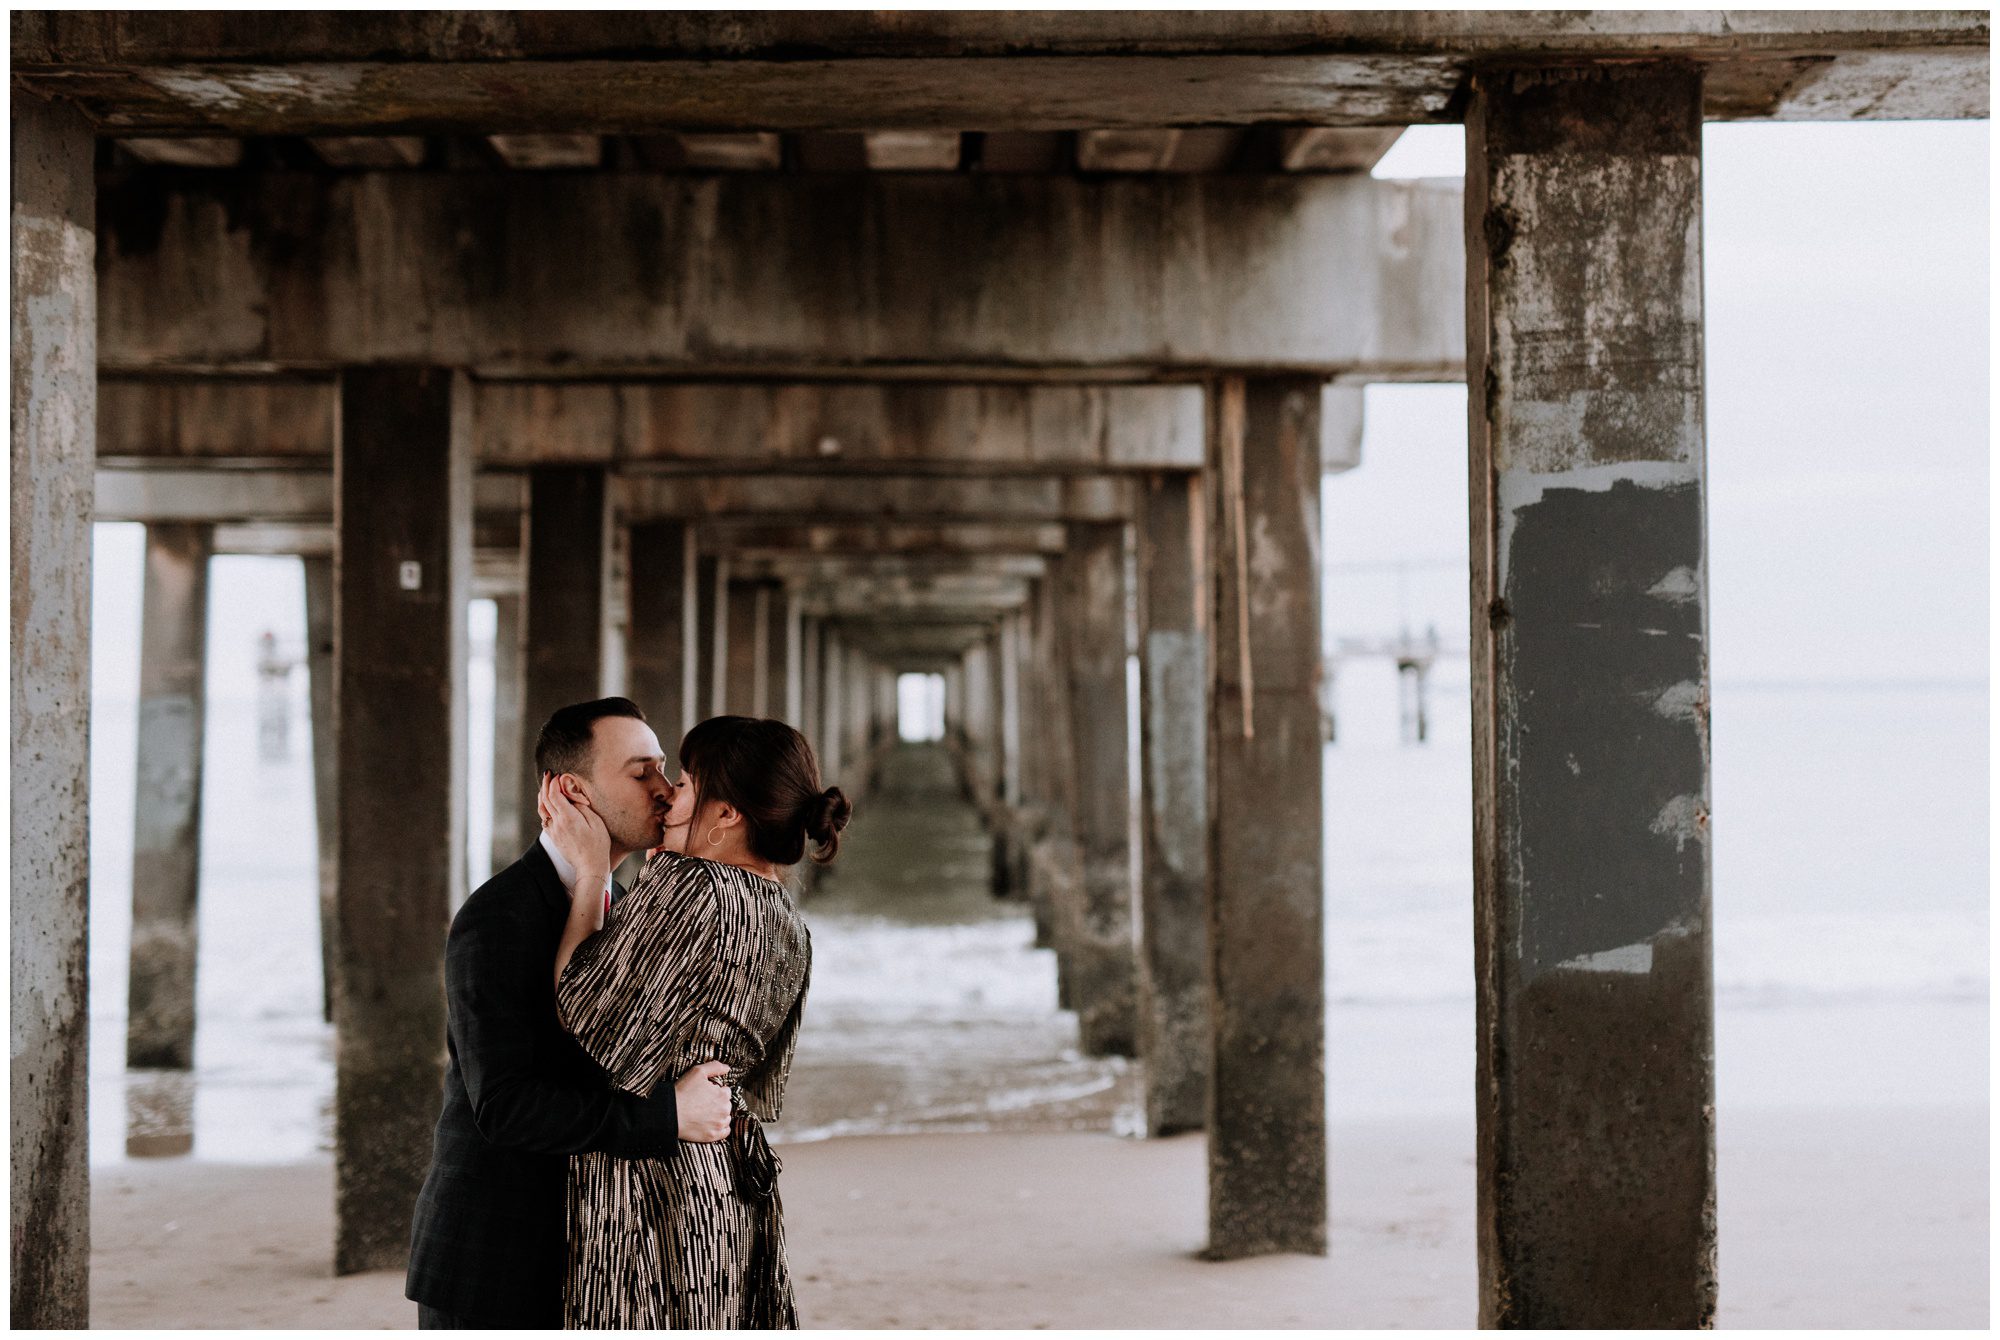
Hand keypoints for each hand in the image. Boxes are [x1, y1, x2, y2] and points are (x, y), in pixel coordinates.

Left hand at [538, 774, 611, 897]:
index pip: (554, 795)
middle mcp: (557, 823)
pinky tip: (547, 804)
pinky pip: (544, 819)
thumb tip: (571, 794)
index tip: (558, 774)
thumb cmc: (598, 844)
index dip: (554, 783)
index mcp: (568, 818)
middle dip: (547, 785)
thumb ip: (582, 806)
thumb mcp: (596, 822)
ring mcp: (553, 831)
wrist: (590, 866)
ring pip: (542, 809)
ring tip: (546, 786)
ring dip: (542, 795)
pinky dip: (543, 807)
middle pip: (546, 800)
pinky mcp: (553, 837)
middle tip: (549, 774)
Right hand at [674, 1060, 732, 1142]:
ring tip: (705, 1113)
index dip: (716, 1091)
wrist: (670, 1113)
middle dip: (718, 1103)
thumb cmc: (683, 1093)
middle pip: (726, 1105)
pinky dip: (721, 1128)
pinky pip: (725, 1132)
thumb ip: (715, 1067)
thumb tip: (727, 1068)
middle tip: (703, 1103)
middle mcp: (724, 1110)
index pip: (726, 1091)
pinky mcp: (712, 1135)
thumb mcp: (698, 1072)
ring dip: (720, 1115)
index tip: (706, 1093)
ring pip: (726, 1118)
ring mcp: (719, 1124)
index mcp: (723, 1095)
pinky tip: (712, 1124)